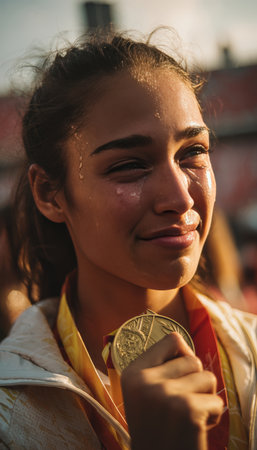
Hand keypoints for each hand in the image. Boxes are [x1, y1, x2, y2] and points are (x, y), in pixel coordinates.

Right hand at [121, 332, 222, 449]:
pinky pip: (217, 401)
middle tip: (181, 406)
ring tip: (188, 416)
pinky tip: (196, 430)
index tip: (179, 376)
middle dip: (196, 382)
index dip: (183, 356)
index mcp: (132, 373)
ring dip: (205, 399)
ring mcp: (165, 394)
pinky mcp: (187, 410)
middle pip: (193, 360)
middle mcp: (145, 380)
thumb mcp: (144, 394)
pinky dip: (213, 417)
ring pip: (208, 378)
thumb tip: (186, 347)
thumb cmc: (155, 429)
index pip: (172, 340)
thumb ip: (159, 368)